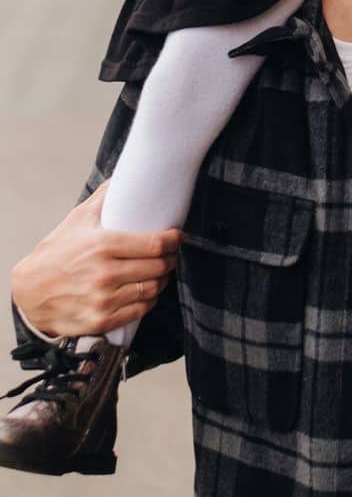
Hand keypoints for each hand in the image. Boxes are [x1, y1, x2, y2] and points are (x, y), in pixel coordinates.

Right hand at [10, 182, 181, 338]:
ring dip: (163, 280)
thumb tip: (124, 175)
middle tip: (172, 253)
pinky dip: (149, 300)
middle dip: (171, 259)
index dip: (173, 240)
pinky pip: (139, 311)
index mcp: (103, 245)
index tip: (178, 236)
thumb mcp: (77, 219)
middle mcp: (105, 274)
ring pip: (152, 289)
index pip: (155, 244)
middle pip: (158, 267)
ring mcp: (103, 300)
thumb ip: (104, 198)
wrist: (29, 291)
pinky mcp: (100, 321)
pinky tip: (149, 292)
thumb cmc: (56, 252)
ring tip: (163, 271)